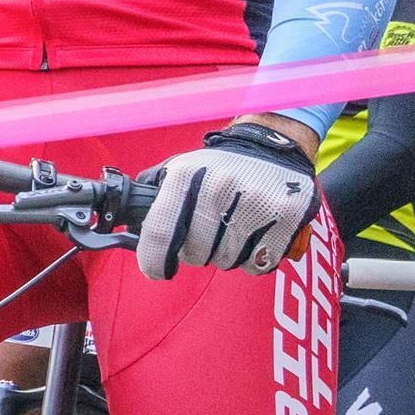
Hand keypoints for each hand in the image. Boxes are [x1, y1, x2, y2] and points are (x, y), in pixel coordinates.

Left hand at [134, 124, 321, 281]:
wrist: (271, 144)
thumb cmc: (217, 166)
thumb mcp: (179, 169)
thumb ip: (152, 200)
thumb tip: (127, 232)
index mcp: (187, 175)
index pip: (160, 232)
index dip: (153, 260)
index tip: (155, 270)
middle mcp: (220, 187)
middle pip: (195, 253)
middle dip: (196, 252)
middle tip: (207, 233)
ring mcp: (256, 203)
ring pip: (227, 261)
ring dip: (225, 254)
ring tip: (233, 227)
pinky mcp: (287, 218)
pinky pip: (259, 263)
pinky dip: (253, 259)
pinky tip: (254, 234)